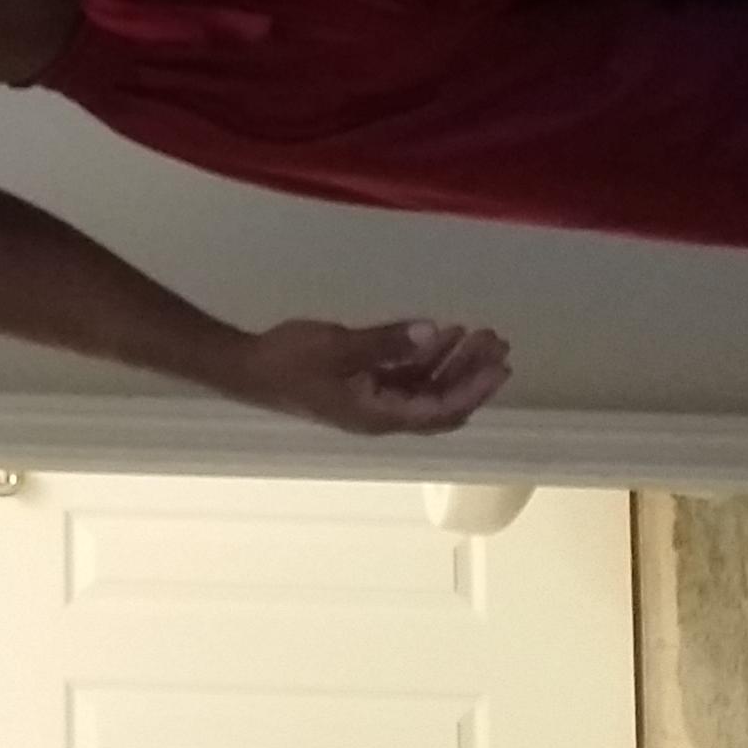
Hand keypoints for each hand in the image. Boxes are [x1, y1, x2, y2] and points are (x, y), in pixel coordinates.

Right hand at [209, 316, 514, 435]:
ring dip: (453, 364)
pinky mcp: (361, 386)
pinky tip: (441, 334)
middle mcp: (382, 414)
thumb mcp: (339, 346)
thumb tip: (434, 332)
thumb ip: (387, 341)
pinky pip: (407, 378)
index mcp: (379, 414)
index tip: (500, 364)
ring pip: (426, 389)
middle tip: (496, 341)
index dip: (474, 389)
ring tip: (477, 333)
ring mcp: (372, 401)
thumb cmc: (290, 360)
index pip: (441, 410)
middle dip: (472, 374)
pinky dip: (427, 359)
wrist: (247, 368)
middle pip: (441, 402)